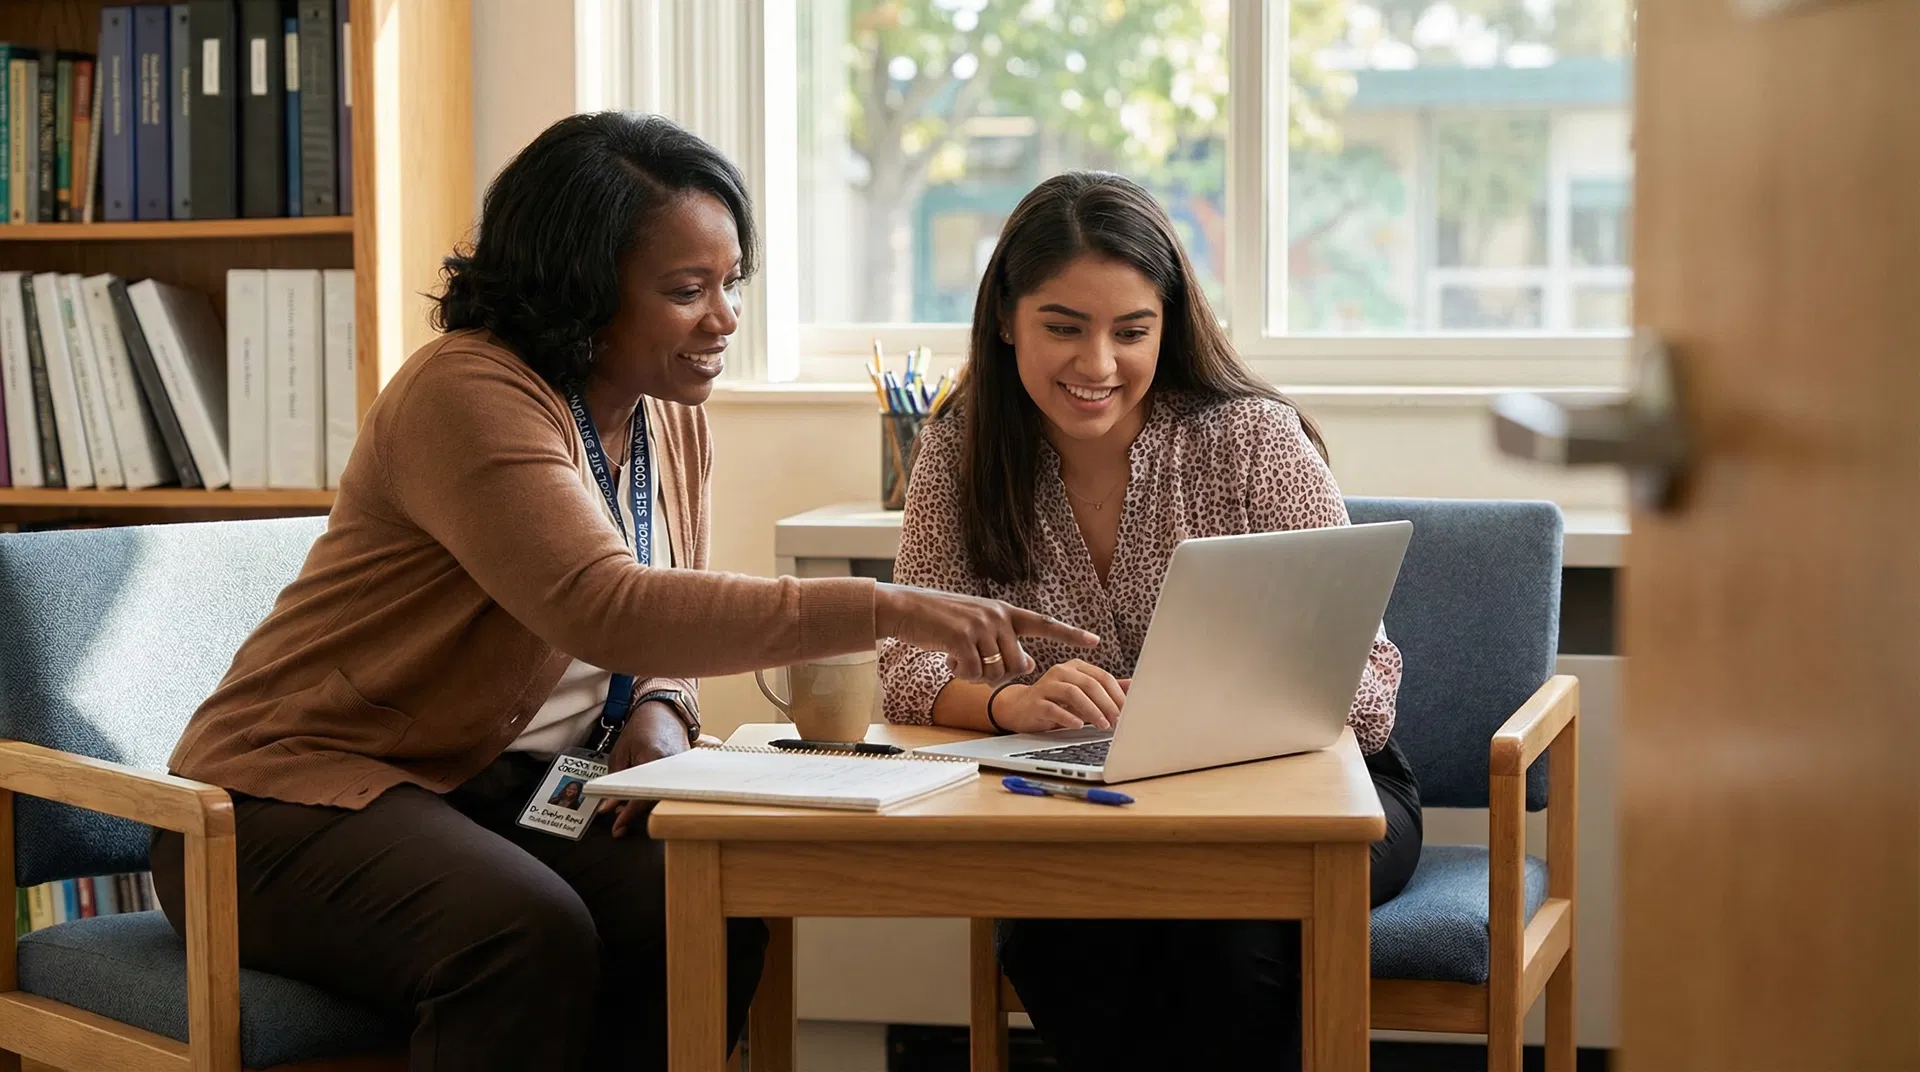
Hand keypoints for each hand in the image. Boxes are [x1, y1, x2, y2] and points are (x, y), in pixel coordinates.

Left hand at [594, 701, 688, 838]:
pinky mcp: (685, 773)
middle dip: (634, 813)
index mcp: (654, 758)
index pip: (641, 797)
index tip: (617, 827)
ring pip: (662, 799)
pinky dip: (655, 795)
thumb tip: (608, 808)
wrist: (664, 712)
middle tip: (618, 816)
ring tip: (627, 802)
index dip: (628, 816)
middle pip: (654, 802)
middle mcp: (672, 767)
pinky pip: (669, 791)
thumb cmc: (641, 728)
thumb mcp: (620, 754)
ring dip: (644, 805)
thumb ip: (613, 783)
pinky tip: (643, 793)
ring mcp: (681, 771)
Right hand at [874, 583, 1098, 682]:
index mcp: (1006, 611)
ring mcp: (981, 625)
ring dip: (978, 677)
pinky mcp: (963, 637)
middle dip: (999, 676)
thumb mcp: (978, 626)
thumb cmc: (941, 620)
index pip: (1045, 623)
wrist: (907, 608)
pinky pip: (975, 673)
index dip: (1070, 634)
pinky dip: (962, 675)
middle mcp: (998, 616)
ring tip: (960, 662)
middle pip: (1017, 664)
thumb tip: (1028, 665)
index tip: (1095, 642)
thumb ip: (1003, 641)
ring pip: (996, 672)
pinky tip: (950, 662)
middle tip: (976, 669)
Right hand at [993, 660, 1129, 732]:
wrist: (1020, 708)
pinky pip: (1053, 708)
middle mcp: (1061, 672)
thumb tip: (1133, 687)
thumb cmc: (1056, 701)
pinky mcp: (1035, 702)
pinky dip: (1068, 717)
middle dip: (1107, 703)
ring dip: (1091, 710)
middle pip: (1089, 684)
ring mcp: (1047, 686)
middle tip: (1118, 720)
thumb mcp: (1083, 695)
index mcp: (1076, 668)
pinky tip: (1078, 725)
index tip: (1128, 711)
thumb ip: (1105, 690)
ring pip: (1073, 693)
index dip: (1117, 694)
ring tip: (1102, 725)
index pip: (1102, 677)